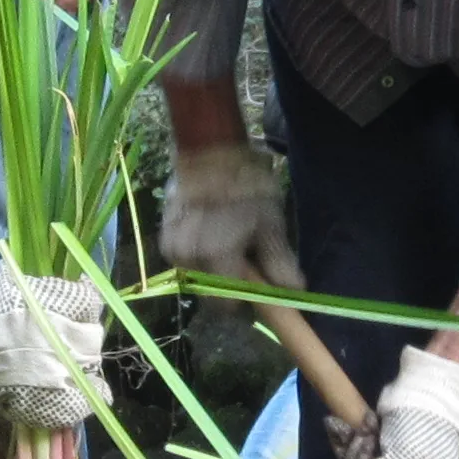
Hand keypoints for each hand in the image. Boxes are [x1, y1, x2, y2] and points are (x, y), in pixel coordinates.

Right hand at [158, 145, 304, 288]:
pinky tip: (212, 234)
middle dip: (231, 283)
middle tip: (247, 257)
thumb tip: (294, 292)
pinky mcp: (164, 240)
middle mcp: (188, 258)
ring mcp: (171, 249)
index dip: (247, 300)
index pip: (228, 305)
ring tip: (229, 241)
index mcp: (215, 256)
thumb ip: (279, 264)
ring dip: (215, 270)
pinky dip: (201, 256)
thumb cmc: (246, 188)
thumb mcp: (271, 225)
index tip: (260, 288)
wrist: (210, 153)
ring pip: (199, 278)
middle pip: (212, 293)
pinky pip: (187, 262)